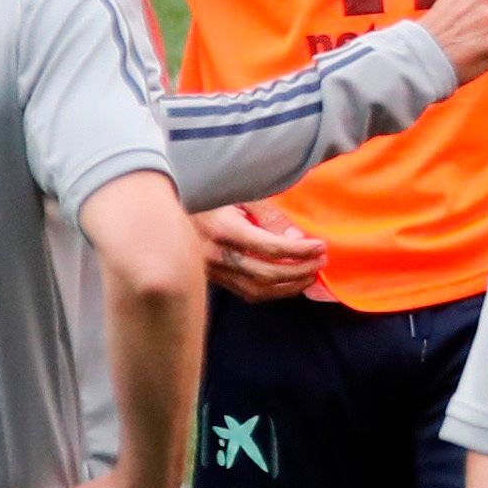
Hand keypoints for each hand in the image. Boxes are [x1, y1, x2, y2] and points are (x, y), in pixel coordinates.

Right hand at [192, 202, 327, 301]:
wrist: (167, 210)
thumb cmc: (209, 195)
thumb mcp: (238, 195)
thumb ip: (268, 216)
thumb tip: (296, 239)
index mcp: (224, 229)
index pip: (271, 248)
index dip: (300, 251)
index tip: (320, 247)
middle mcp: (217, 254)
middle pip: (267, 274)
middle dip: (299, 272)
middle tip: (320, 262)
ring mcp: (212, 271)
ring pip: (257, 291)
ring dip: (288, 287)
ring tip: (309, 276)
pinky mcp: (212, 279)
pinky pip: (245, 292)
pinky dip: (271, 292)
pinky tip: (286, 284)